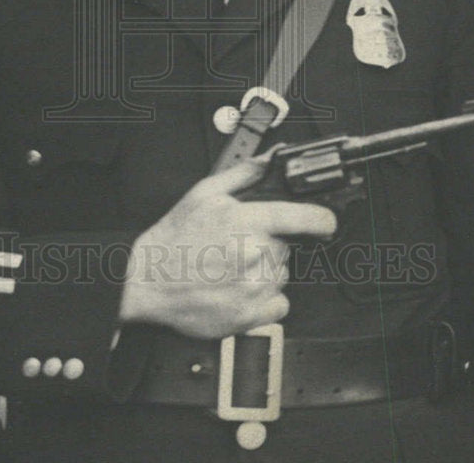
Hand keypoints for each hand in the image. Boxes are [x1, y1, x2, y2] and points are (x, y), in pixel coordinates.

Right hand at [118, 156, 336, 338]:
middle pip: (288, 246)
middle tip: (238, 244)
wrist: (147, 281)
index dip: (323, 219)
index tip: (325, 222)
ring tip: (232, 267)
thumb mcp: (205, 193)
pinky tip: (238, 289)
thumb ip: (245, 173)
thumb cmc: (174, 238)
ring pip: (283, 274)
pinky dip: (265, 299)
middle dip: (270, 243)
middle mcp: (256, 256)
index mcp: (248, 222)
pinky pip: (279, 305)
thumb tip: (272, 157)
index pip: (306, 218)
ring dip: (266, 270)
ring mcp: (254, 288)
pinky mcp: (250, 316)